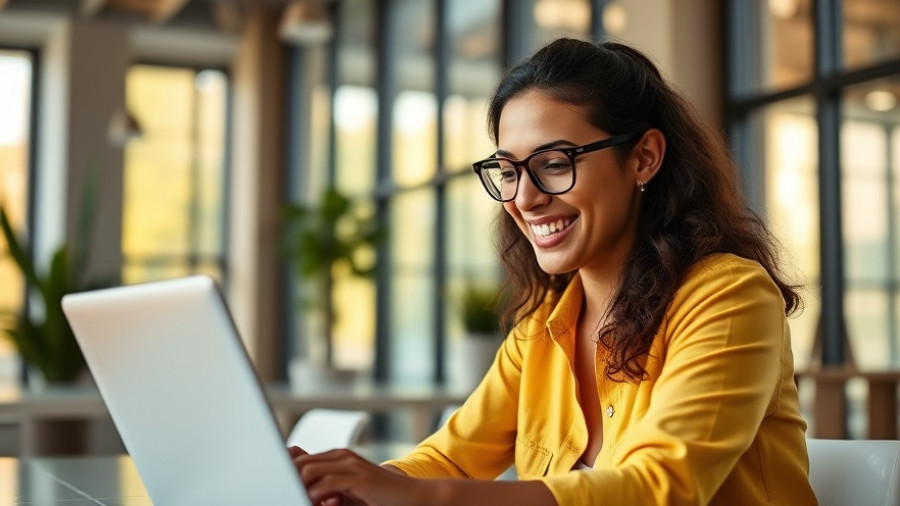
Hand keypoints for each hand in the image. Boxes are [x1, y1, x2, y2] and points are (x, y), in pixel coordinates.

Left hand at [292, 448, 425, 505]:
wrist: (413, 497)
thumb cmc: (381, 497)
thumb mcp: (348, 491)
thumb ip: (328, 488)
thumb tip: (306, 494)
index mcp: (337, 457)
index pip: (299, 458)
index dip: (285, 472)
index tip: (278, 486)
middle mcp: (342, 456)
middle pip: (299, 462)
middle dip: (286, 479)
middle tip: (283, 493)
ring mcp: (351, 465)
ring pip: (308, 471)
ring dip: (298, 488)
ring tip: (296, 499)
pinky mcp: (359, 478)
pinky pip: (327, 483)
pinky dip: (315, 495)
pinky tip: (314, 503)